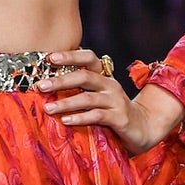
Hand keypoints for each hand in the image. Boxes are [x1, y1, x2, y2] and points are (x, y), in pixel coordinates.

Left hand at [36, 49, 184, 156]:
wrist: (143, 128)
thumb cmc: (113, 112)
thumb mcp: (98, 97)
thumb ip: (80, 89)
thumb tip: (48, 85)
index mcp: (104, 76)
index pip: (89, 58)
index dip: (70, 56)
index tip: (49, 58)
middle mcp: (110, 85)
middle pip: (85, 76)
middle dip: (61, 80)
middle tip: (41, 86)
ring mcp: (116, 101)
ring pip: (88, 98)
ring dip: (66, 103)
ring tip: (48, 108)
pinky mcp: (119, 118)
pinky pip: (97, 116)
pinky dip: (80, 118)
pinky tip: (66, 121)